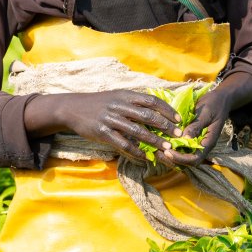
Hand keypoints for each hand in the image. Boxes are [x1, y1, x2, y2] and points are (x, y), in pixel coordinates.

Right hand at [43, 90, 182, 161]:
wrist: (73, 108)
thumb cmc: (99, 103)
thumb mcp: (117, 95)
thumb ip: (135, 101)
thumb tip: (157, 107)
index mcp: (125, 95)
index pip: (151, 100)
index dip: (166, 110)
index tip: (178, 119)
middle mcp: (119, 106)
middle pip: (147, 116)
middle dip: (165, 126)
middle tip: (178, 135)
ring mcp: (110, 120)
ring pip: (137, 131)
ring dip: (154, 141)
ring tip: (166, 148)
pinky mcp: (102, 133)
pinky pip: (122, 144)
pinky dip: (135, 151)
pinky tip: (144, 156)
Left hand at [159, 72, 251, 166]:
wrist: (220, 99)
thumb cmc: (214, 104)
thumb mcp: (205, 113)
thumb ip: (196, 126)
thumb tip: (185, 139)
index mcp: (208, 142)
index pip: (195, 159)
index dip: (181, 159)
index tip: (168, 151)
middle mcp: (202, 146)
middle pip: (188, 162)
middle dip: (173, 160)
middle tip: (158, 152)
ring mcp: (196, 142)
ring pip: (183, 157)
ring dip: (171, 156)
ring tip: (157, 149)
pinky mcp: (191, 138)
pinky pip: (181, 147)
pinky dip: (171, 147)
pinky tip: (161, 141)